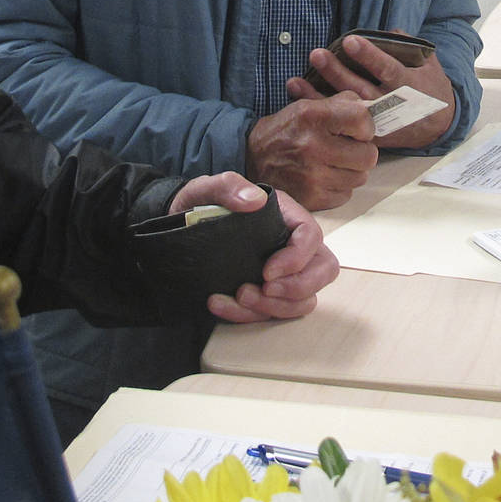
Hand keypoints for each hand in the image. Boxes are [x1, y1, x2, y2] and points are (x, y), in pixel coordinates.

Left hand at [170, 174, 337, 322]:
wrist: (177, 228)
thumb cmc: (199, 204)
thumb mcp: (207, 189)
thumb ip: (229, 186)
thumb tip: (254, 200)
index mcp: (286, 216)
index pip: (311, 236)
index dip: (298, 258)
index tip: (267, 272)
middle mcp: (291, 245)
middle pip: (323, 271)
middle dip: (298, 288)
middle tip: (264, 290)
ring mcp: (282, 272)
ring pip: (303, 299)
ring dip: (275, 306)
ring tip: (239, 297)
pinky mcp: (266, 294)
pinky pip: (273, 313)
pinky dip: (248, 315)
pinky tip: (219, 304)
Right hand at [246, 94, 377, 208]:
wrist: (251, 159)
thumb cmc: (285, 131)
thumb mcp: (308, 106)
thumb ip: (342, 104)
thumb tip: (373, 108)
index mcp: (313, 117)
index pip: (362, 120)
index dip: (365, 126)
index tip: (357, 130)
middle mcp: (313, 146)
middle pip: (369, 156)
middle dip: (362, 152)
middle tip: (347, 149)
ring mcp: (313, 176)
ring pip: (360, 177)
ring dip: (351, 171)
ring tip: (333, 163)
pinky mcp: (312, 198)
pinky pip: (346, 195)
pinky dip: (339, 187)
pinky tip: (324, 178)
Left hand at [285, 32, 455, 149]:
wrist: (439, 126)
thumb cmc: (431, 88)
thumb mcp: (428, 64)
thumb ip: (409, 46)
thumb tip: (388, 33)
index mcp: (408, 85)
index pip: (388, 69)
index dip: (369, 56)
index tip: (349, 41)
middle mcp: (391, 106)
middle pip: (360, 89)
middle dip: (336, 73)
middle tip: (317, 55)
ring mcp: (378, 123)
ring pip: (346, 110)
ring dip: (320, 95)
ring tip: (296, 80)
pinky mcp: (368, 136)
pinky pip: (341, 125)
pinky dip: (321, 113)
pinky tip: (300, 101)